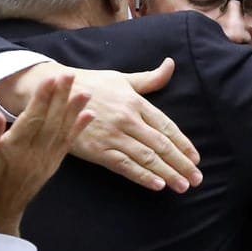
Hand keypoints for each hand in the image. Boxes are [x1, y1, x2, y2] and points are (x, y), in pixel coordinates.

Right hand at [0, 60, 202, 192]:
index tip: (196, 159)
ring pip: (146, 157)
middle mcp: (128, 119)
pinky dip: (142, 176)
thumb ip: (150, 78)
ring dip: (167, 173)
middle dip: (181, 164)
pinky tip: (157, 185)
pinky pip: (124, 166)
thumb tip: (171, 64)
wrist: (54, 93)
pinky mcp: (97, 150)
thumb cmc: (92, 84)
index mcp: (136, 103)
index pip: (167, 127)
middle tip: (197, 179)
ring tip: (183, 186)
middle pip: (161, 145)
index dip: (183, 144)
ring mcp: (113, 135)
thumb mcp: (122, 78)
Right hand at [0, 73, 92, 234]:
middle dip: (61, 96)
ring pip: (63, 131)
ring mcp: (46, 159)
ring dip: (74, 110)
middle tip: (70, 75)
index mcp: (14, 148)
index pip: (32, 118)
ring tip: (85, 91)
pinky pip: (68, 144)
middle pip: (51, 120)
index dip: (43, 98)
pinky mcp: (52, 164)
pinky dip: (79, 129)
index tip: (51, 79)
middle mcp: (35, 153)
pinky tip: (88, 115)